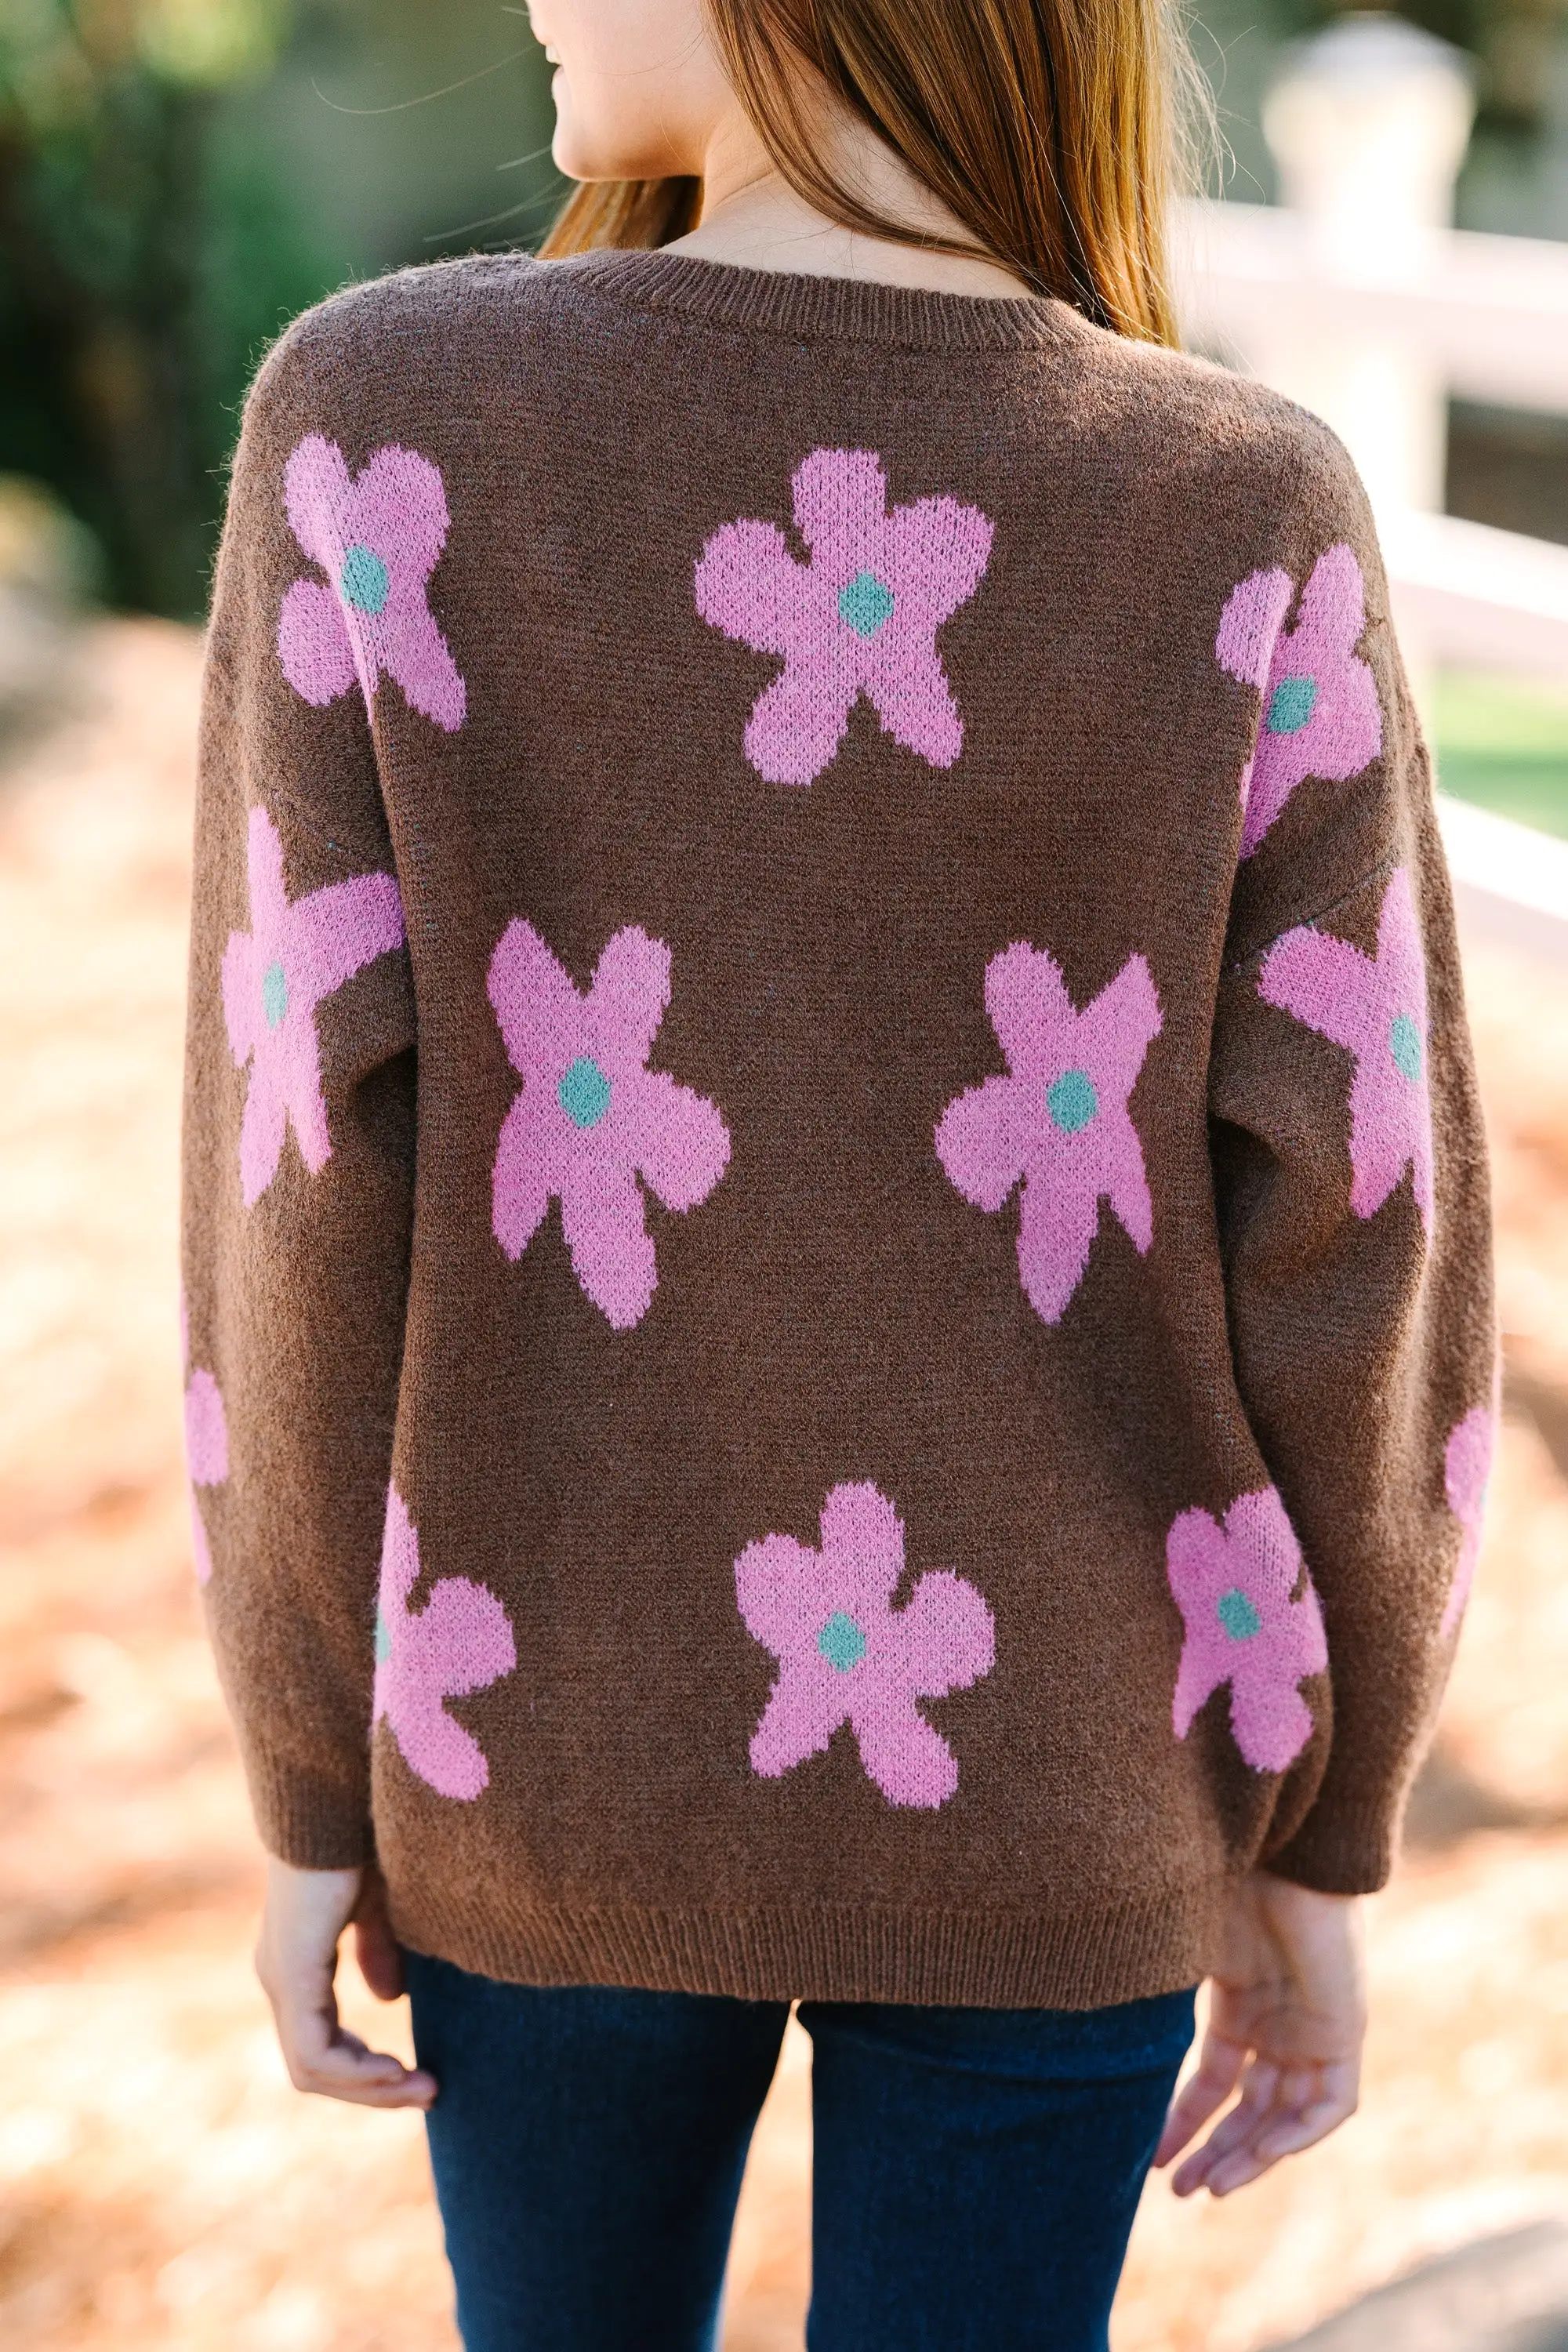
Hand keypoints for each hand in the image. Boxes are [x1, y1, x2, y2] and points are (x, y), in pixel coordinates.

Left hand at [255, 1856, 436, 2108]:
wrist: (342, 1794)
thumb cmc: (363, 1836)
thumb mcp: (380, 1905)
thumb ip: (379, 1950)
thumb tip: (390, 1997)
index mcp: (298, 1961)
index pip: (323, 2042)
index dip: (369, 2068)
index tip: (421, 2071)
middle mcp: (281, 1976)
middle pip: (315, 2066)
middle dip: (373, 2089)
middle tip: (429, 2091)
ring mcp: (281, 1977)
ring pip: (312, 2069)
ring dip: (369, 2088)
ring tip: (421, 2085)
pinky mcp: (291, 1973)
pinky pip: (313, 2054)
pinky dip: (357, 2073)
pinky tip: (397, 2069)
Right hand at [1154, 1870, 1363, 2196]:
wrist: (1282, 1849)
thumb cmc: (1221, 1883)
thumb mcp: (1174, 1947)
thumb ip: (1148, 1989)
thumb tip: (1071, 2008)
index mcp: (1238, 2002)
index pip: (1214, 2080)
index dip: (1183, 2120)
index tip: (1152, 2157)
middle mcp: (1276, 2023)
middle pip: (1249, 2109)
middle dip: (1214, 2153)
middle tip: (1178, 2190)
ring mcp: (1311, 2029)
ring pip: (1286, 2116)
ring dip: (1251, 2156)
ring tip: (1210, 2188)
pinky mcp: (1344, 2030)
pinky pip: (1330, 2105)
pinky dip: (1297, 2134)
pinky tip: (1260, 2153)